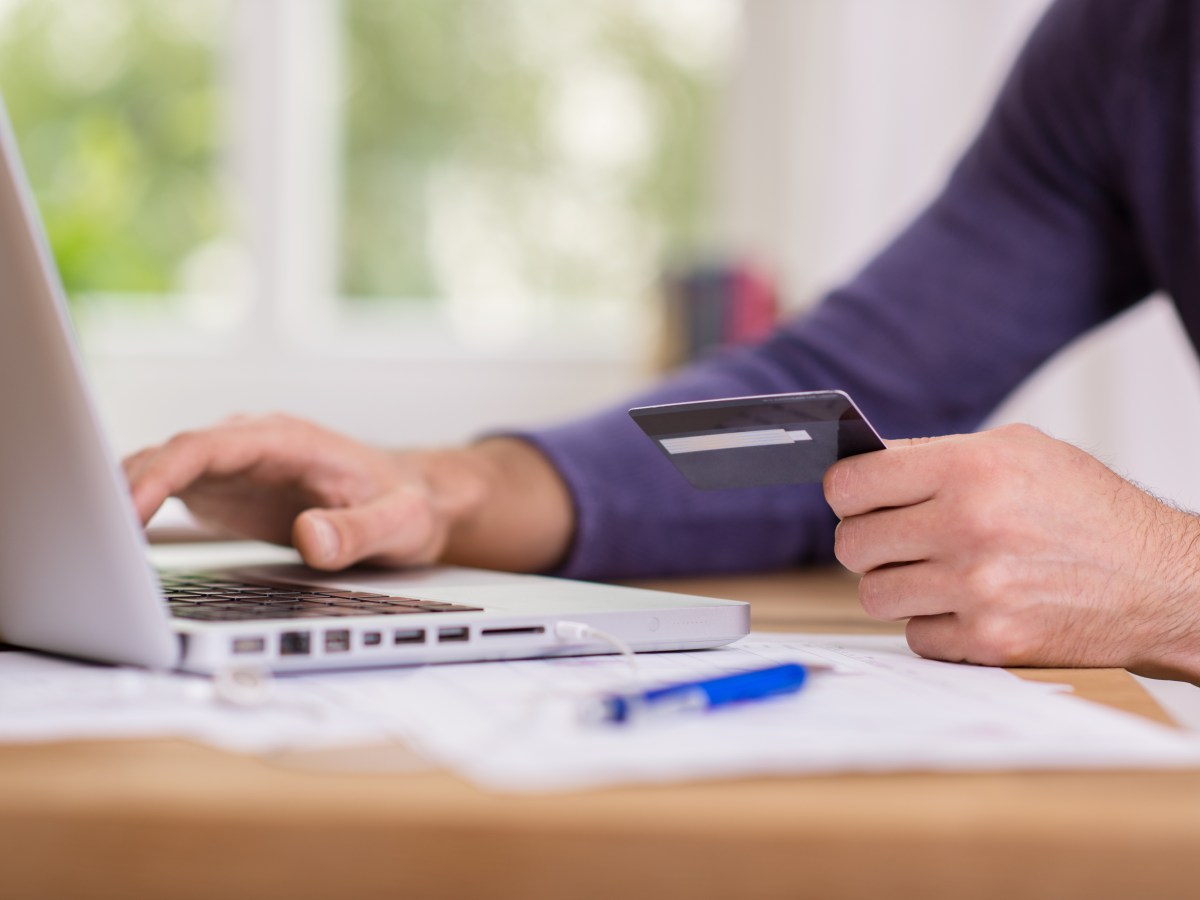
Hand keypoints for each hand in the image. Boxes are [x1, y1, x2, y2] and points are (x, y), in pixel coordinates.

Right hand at [123, 414, 573, 572]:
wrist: (416, 499)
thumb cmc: (409, 503)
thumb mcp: (400, 522)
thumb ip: (358, 531)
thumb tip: (310, 537)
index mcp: (289, 440)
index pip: (209, 445)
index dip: (164, 472)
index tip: (131, 505)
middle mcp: (256, 446)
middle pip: (174, 454)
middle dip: (126, 486)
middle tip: (92, 534)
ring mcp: (240, 466)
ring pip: (165, 470)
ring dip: (126, 497)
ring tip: (94, 542)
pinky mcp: (232, 490)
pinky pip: (173, 491)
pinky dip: (140, 510)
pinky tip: (118, 540)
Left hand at [823, 424, 1199, 680]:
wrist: (1163, 582)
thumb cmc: (1090, 512)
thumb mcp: (1021, 452)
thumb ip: (940, 457)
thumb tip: (866, 471)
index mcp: (971, 469)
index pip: (853, 484)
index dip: (846, 493)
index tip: (854, 499)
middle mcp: (969, 526)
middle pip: (851, 543)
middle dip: (866, 542)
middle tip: (893, 541)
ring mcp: (978, 589)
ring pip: (873, 594)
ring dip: (895, 586)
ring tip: (930, 574)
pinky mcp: (990, 641)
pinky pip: (915, 636)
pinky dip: (933, 625)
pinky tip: (966, 606)